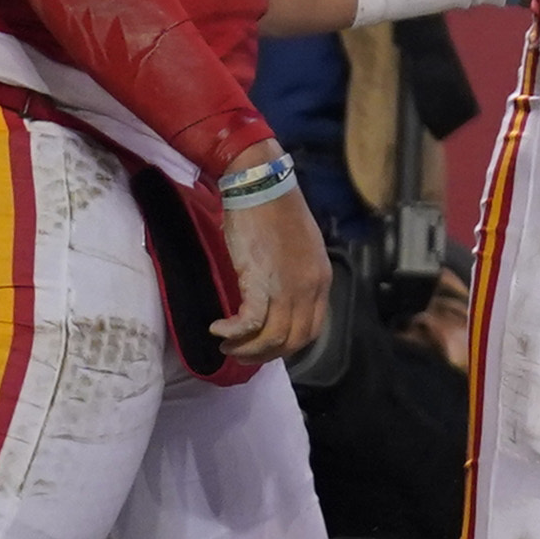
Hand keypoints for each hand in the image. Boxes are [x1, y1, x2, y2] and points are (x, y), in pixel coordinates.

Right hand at [212, 148, 332, 360]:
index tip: (265, 345)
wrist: (260, 183)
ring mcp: (287, 287)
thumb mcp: (298, 247)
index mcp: (321, 279)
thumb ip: (295, 274)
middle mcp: (309, 288)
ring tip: (227, 346)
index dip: (288, 345)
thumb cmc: (274, 209)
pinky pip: (249, 323)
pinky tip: (218, 329)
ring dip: (247, 349)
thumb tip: (279, 295)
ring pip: (272, 339)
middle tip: (242, 353)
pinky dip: (233, 332)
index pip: (311, 329)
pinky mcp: (260, 281)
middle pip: (293, 341)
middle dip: (266, 355)